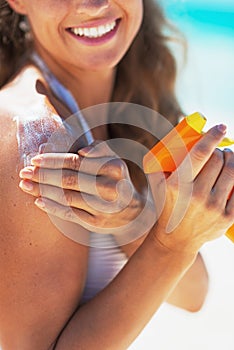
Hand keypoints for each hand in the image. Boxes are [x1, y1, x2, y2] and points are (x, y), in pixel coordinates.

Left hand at [19, 141, 153, 236]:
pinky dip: (53, 207)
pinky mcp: (97, 223)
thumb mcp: (113, 160)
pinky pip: (70, 214)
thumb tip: (78, 150)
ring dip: (42, 190)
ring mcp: (104, 207)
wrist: (133, 211)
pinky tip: (38, 201)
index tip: (35, 158)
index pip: (77, 162)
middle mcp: (111, 188)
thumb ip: (98, 149)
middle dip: (43, 175)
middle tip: (24, 171)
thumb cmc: (116, 180)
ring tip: (25, 185)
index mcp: (114, 167)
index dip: (53, 160)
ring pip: (67, 197)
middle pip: (69, 179)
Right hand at [148, 124, 233, 253]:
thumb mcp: (156, 183)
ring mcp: (213, 207)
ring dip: (232, 160)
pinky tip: (233, 172)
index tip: (221, 127)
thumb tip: (171, 138)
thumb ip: (158, 160)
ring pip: (232, 172)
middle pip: (218, 160)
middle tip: (219, 150)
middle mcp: (196, 195)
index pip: (201, 153)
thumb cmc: (166, 205)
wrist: (176, 238)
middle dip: (221, 150)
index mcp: (178, 185)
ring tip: (228, 158)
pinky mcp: (227, 217)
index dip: (213, 137)